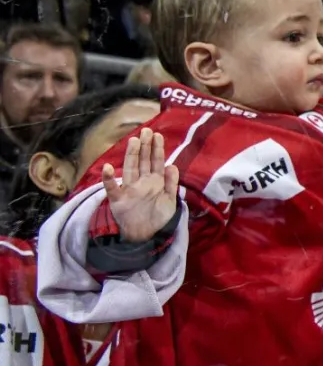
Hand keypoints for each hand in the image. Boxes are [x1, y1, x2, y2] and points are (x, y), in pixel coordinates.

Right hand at [101, 128, 179, 243]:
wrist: (145, 235)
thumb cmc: (158, 217)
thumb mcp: (170, 201)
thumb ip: (171, 184)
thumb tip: (172, 165)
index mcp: (155, 182)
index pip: (156, 162)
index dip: (156, 149)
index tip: (157, 135)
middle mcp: (141, 182)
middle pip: (143, 161)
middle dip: (144, 146)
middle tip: (146, 130)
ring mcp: (129, 189)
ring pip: (130, 168)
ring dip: (131, 155)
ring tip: (133, 141)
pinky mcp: (118, 199)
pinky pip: (112, 187)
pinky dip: (108, 178)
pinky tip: (108, 167)